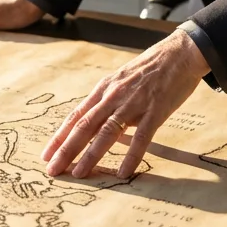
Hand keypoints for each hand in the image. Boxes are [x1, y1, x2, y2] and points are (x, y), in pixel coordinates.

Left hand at [42, 30, 209, 179]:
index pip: (76, 116)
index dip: (60, 136)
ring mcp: (134, 103)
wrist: (179, 53)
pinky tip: (123, 172)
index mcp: (104, 89)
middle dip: (67, 150)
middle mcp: (114, 96)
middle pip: (85, 126)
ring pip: (107, 132)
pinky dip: (131, 155)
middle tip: (53, 170)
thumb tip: (93, 122)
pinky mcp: (155, 110)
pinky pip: (141, 136)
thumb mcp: (121, 80)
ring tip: (80, 174)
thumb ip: (107, 100)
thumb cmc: (150, 68)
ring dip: (91, 154)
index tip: (47, 154)